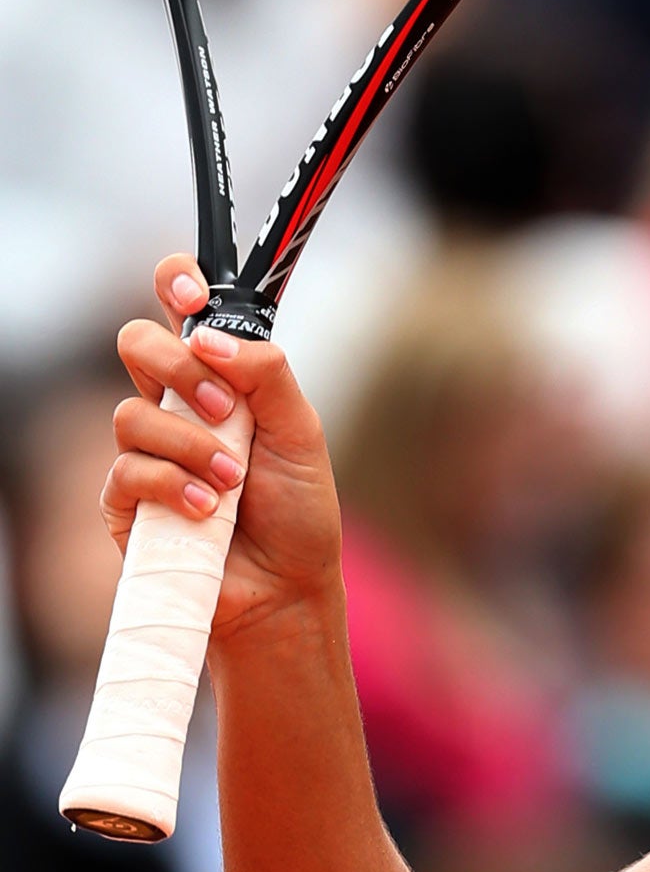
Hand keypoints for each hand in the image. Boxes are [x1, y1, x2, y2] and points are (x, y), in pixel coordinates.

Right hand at [106, 254, 343, 642]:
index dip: (176, 284)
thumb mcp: (303, 434)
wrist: (287, 587)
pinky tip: (209, 512)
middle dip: (176, 365)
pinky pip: (129, 470)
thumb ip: (269, 375)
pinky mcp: (125, 499)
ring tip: (233, 483)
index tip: (192, 292)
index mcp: (220, 381)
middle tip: (224, 409)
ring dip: (191, 446)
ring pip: (131, 412)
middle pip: (136, 343)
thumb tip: (212, 336)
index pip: (181, 312)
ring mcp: (146, 451)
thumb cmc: (298, 512)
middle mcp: (175, 407)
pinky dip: (175, 487)